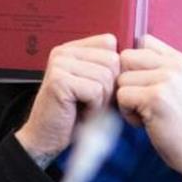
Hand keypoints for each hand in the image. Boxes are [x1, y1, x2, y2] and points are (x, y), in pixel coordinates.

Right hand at [15, 34, 119, 164]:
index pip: (109, 42)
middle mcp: (64, 52)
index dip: (114, 69)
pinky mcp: (59, 81)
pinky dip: (94, 108)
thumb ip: (109, 68)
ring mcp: (60, 64)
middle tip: (91, 103)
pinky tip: (80, 113)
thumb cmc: (74, 116)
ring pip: (106, 77)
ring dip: (102, 100)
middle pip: (112, 61)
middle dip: (110, 88)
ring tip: (85, 108)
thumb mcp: (95, 86)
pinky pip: (96, 90)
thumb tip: (135, 58)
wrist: (46, 139)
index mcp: (72, 48)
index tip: (100, 88)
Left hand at [117, 35, 181, 181]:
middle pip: (127, 57)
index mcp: (181, 60)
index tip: (143, 83)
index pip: (144, 41)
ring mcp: (167, 79)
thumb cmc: (181, 123)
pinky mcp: (156, 97)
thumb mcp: (178, 87)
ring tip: (146, 113)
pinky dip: (128, 114)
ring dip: (126, 100)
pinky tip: (145, 122)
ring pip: (121, 79)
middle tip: (141, 100)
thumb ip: (158, 69)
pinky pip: (122, 96)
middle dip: (127, 80)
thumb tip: (122, 58)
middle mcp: (176, 65)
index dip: (135, 62)